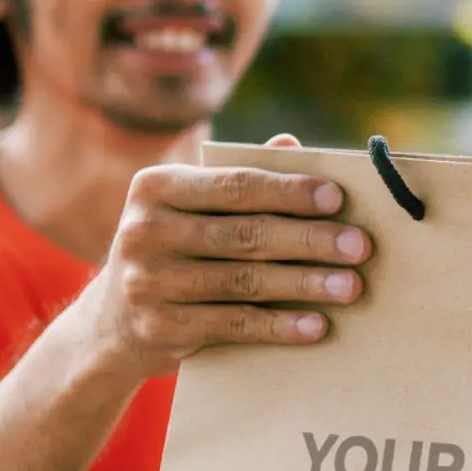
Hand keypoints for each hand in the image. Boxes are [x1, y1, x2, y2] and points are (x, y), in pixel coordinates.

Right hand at [78, 137, 369, 382]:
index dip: (290, 192)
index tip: (339, 199)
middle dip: (311, 240)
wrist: (111, 325)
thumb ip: (237, 180)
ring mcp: (149, 281)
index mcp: (156, 186)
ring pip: (246, 281)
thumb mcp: (190, 208)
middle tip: (360, 246)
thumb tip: (291, 143)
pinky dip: (281, 325)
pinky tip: (318, 325)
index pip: (236, 185)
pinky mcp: (160, 327)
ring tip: (352, 287)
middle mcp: (145, 230)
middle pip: (247, 234)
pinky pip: (235, 324)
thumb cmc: (172, 251)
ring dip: (306, 284)